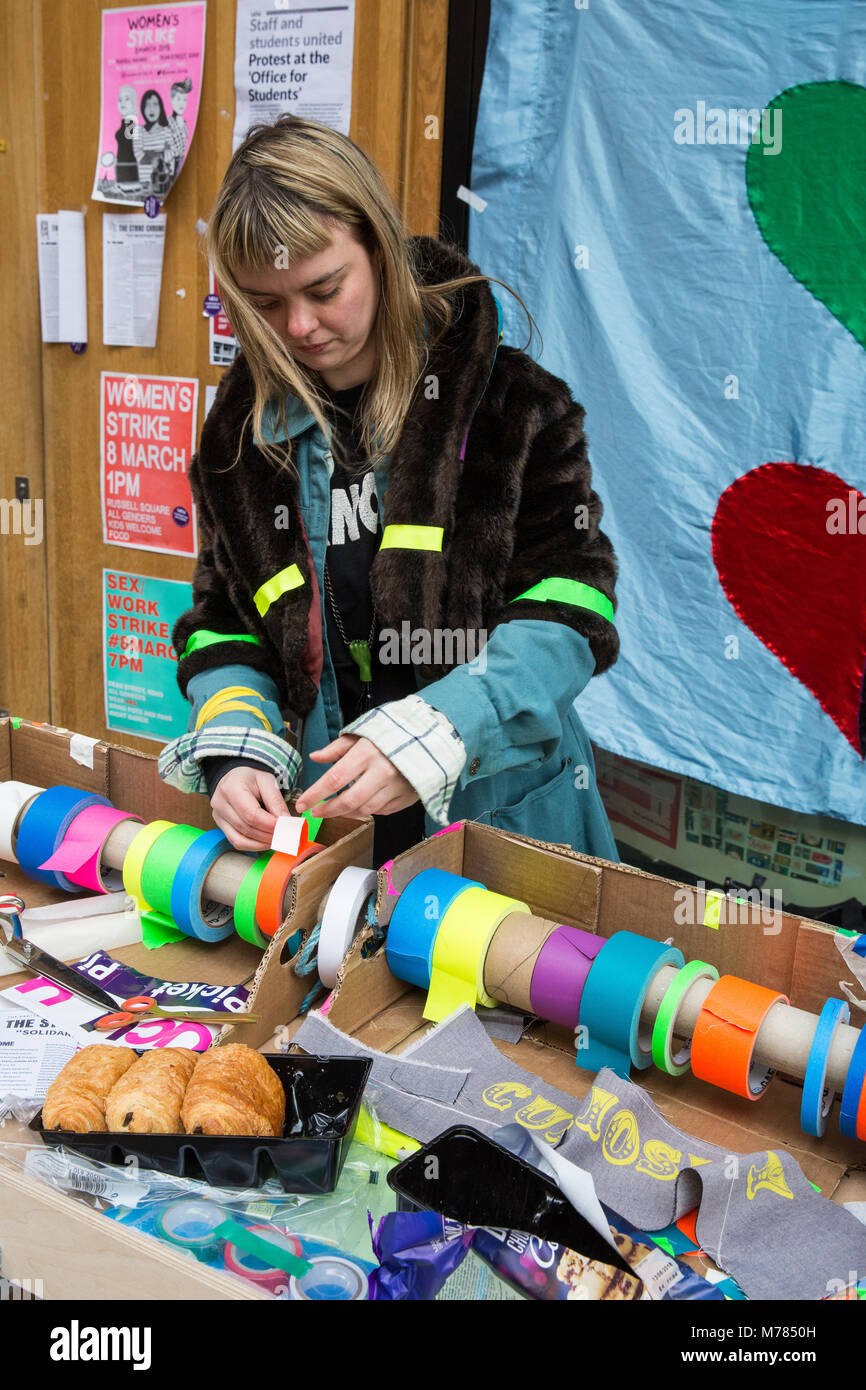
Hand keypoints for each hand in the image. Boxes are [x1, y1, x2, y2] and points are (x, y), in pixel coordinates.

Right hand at [210, 766, 286, 850]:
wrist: (237, 775)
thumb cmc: (252, 776)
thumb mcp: (268, 781)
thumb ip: (276, 801)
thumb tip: (286, 822)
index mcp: (231, 788)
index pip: (251, 814)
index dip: (270, 825)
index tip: (286, 828)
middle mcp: (220, 803)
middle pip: (246, 828)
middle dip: (268, 836)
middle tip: (286, 837)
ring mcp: (218, 815)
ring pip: (240, 839)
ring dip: (262, 844)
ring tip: (278, 840)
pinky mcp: (220, 824)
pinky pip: (236, 841)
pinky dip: (253, 846)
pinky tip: (266, 842)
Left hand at [295, 734, 418, 818]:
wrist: (430, 738)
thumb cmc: (392, 734)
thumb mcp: (362, 734)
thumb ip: (337, 748)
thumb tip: (315, 757)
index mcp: (368, 753)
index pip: (334, 779)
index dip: (316, 795)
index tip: (302, 804)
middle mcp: (382, 772)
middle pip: (348, 800)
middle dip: (328, 810)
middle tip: (315, 813)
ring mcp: (397, 786)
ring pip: (365, 809)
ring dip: (347, 812)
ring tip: (336, 809)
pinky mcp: (408, 796)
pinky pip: (383, 811)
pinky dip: (368, 811)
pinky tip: (360, 805)